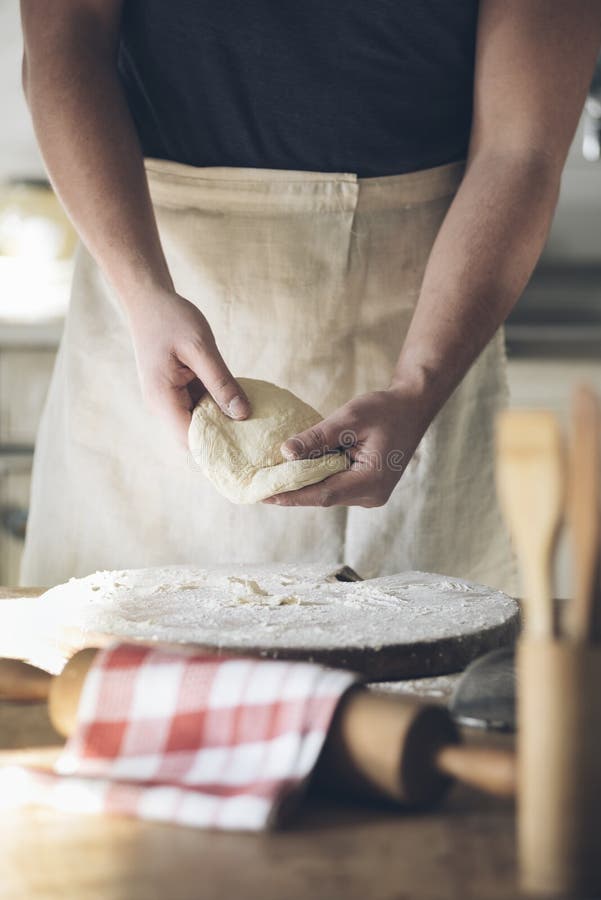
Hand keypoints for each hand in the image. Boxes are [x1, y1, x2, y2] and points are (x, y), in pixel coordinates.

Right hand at [127, 290, 249, 444]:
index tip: (247, 445)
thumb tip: (243, 414)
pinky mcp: (174, 393)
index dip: (217, 446)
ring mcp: (166, 400)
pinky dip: (215, 408)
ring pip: (196, 424)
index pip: (190, 440)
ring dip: (220, 423)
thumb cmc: (172, 319)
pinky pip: (196, 408)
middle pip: (193, 437)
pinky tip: (237, 402)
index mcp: (163, 399)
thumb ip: (222, 382)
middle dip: (222, 438)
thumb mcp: (201, 348)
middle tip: (255, 435)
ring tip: (251, 421)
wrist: (148, 302)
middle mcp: (161, 406)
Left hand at [263, 388, 430, 507]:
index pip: (323, 494)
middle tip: (256, 487)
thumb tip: (285, 452)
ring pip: (327, 492)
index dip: (292, 495)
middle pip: (323, 496)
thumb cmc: (386, 409)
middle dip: (291, 491)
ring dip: (302, 484)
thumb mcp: (350, 417)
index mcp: (371, 481)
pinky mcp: (365, 486)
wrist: (413, 407)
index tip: (263, 495)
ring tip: (268, 478)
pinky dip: (315, 478)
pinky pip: (335, 485)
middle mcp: (371, 495)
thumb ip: (318, 437)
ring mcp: (369, 494)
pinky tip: (293, 470)